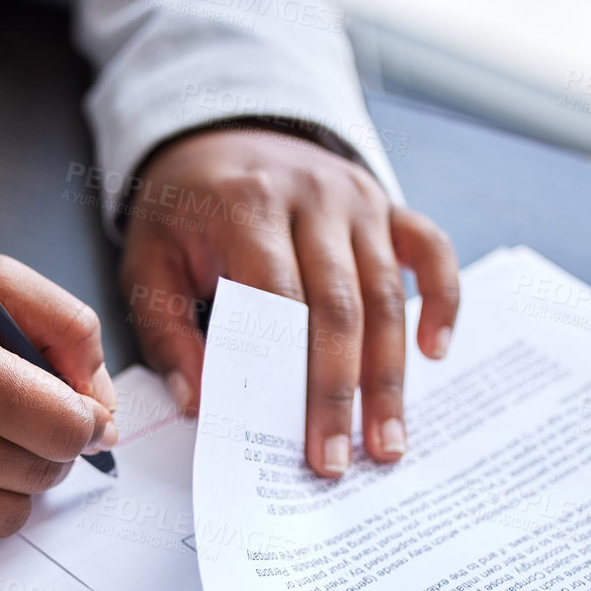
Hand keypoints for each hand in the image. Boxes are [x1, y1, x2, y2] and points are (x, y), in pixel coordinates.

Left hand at [121, 127, 458, 477]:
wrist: (218, 130)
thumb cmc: (183, 209)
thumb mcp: (149, 260)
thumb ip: (167, 332)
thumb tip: (200, 403)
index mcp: (246, 206)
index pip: (280, 302)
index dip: (291, 376)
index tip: (294, 441)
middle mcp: (311, 197)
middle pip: (340, 306)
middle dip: (342, 392)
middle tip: (342, 460)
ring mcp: (357, 197)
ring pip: (387, 293)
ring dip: (390, 374)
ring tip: (387, 440)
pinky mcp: (386, 202)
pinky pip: (430, 248)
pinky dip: (441, 298)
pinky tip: (434, 351)